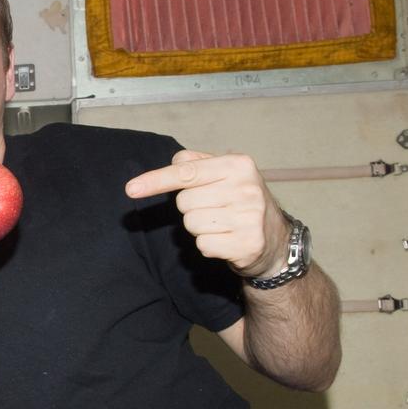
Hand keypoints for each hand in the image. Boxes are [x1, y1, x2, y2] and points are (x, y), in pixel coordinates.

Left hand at [124, 150, 289, 278]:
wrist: (276, 239)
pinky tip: (227, 240)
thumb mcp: (225, 173)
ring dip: (199, 228)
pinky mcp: (248, 244)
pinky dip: (209, 246)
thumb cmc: (240, 201)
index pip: (186, 172)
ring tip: (222, 225)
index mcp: (238, 165)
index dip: (156, 180)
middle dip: (192, 208)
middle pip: (184, 202)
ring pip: (191, 225)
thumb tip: (172, 163)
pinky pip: (202, 246)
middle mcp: (246, 188)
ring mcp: (249, 217)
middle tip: (216, 209)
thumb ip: (196, 164)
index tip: (131, 189)